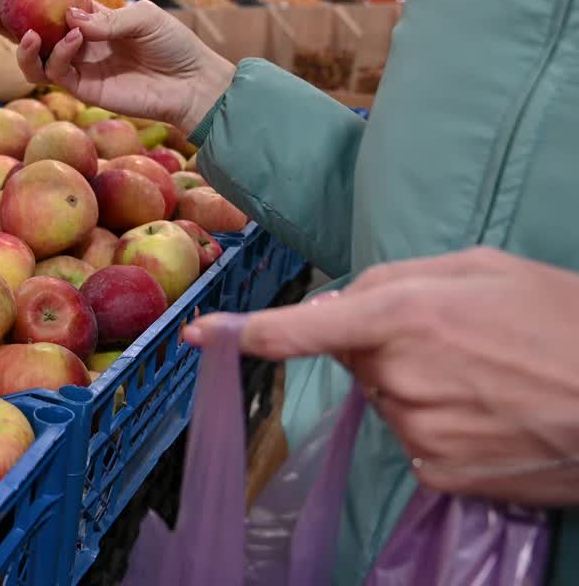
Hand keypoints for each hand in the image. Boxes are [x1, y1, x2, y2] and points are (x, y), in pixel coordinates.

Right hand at [0, 0, 235, 133]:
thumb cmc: (173, 44)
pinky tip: (73, 41)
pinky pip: (58, 73)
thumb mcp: (142, 17)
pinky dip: (58, 56)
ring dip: (22, 46)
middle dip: (5, 19)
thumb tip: (68, 18)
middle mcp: (78, 43)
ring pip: (34, 60)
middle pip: (30, 31)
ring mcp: (79, 68)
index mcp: (91, 19)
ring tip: (27, 33)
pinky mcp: (84, 91)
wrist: (190, 82)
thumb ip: (104, 19)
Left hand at [185, 247, 578, 505]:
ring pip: (387, 401)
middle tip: (460, 340)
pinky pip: (416, 441)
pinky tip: (491, 414)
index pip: (302, 329)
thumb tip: (336, 310)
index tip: (197, 337)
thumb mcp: (480, 268)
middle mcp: (398, 375)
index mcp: (404, 314)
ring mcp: (418, 429)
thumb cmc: (559, 316)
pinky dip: (442, 427)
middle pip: (357, 361)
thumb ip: (394, 280)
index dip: (245, 332)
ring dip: (418, 388)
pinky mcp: (440, 471)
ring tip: (488, 376)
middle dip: (389, 348)